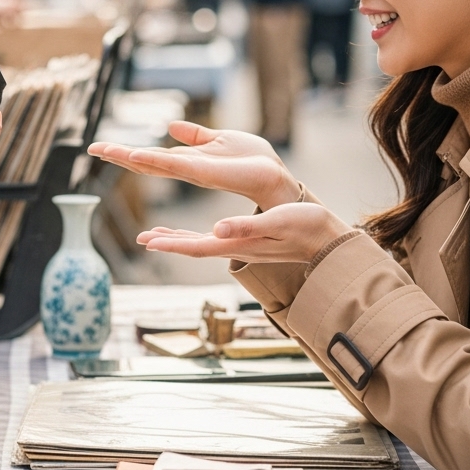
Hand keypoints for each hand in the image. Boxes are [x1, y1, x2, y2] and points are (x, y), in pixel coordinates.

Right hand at [89, 121, 299, 210]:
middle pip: (145, 161)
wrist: (275, 175)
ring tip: (103, 150)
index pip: (150, 155)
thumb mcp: (220, 139)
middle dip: (118, 155)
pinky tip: (135, 155)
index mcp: (188, 161)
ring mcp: (192, 171)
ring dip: (127, 156)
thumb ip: (195, 135)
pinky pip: (173, 165)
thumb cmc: (253, 160)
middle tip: (91, 147)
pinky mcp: (204, 171)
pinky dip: (153, 160)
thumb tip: (171, 126)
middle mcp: (185, 169)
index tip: (103, 146)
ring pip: (152, 163)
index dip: (126, 151)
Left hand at [137, 203, 351, 263]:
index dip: (171, 242)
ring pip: (202, 243)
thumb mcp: (277, 221)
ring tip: (158, 234)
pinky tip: (197, 230)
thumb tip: (217, 229)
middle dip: (167, 242)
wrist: (328, 239)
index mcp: (239, 244)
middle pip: (194, 247)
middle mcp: (236, 248)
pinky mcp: (250, 240)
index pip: (197, 246)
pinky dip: (198, 234)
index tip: (148, 240)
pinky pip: (216, 238)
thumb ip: (247, 226)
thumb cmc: (306, 227)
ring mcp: (243, 246)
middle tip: (142, 238)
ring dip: (179, 238)